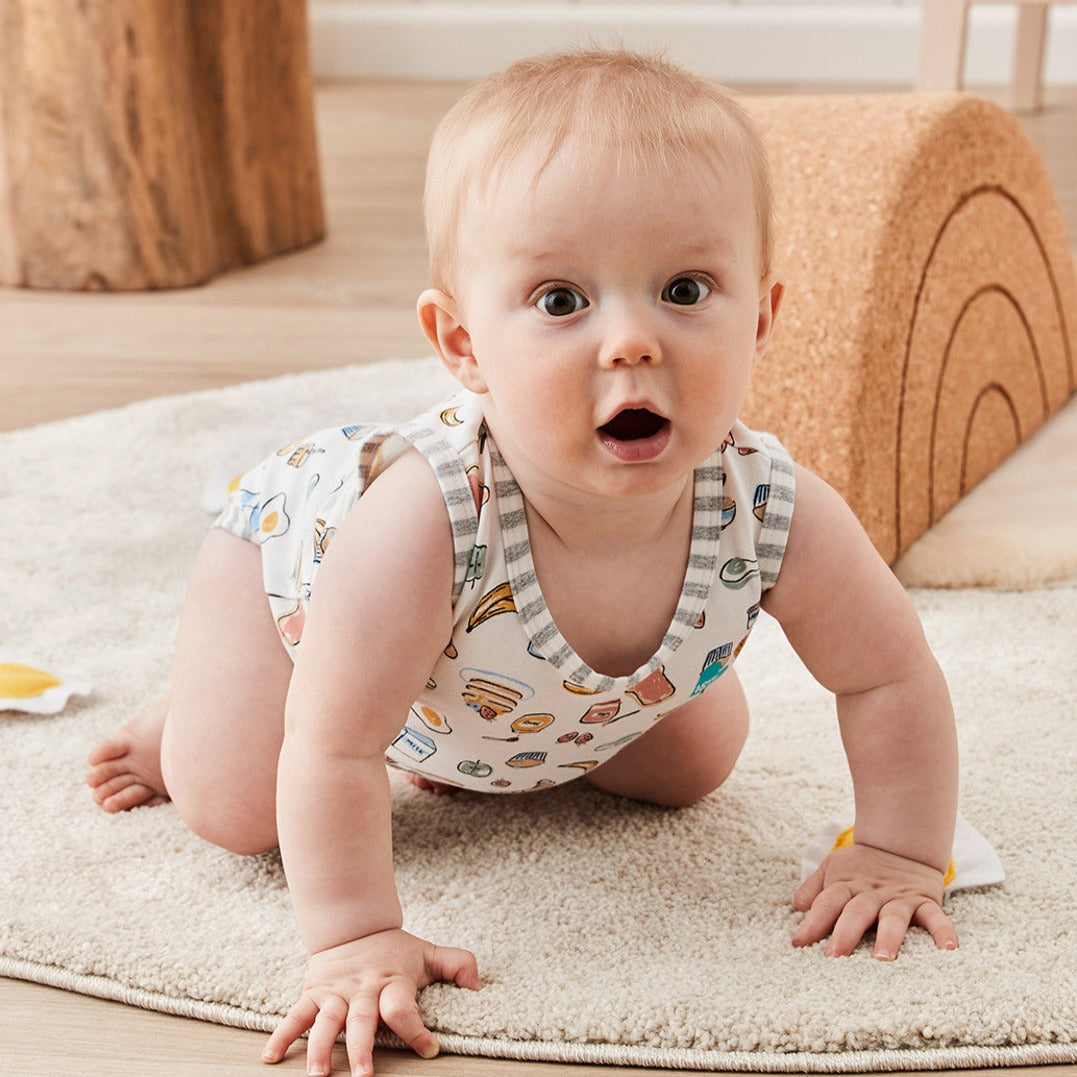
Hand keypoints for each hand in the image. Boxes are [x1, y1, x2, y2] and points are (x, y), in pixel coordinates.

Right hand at [262, 928, 479, 1075]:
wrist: (353, 924)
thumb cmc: (394, 950)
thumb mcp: (428, 953)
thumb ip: (458, 963)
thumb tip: (478, 986)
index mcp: (393, 981)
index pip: (404, 1007)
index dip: (417, 1029)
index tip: (429, 1050)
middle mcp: (363, 989)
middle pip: (362, 1018)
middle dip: (363, 1047)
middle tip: (365, 1076)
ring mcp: (335, 993)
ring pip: (327, 1021)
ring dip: (321, 1048)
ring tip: (318, 1075)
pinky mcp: (313, 994)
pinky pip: (295, 1015)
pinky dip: (282, 1035)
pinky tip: (271, 1058)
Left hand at [792, 843, 958, 959]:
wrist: (900, 842)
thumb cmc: (861, 866)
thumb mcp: (832, 869)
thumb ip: (813, 890)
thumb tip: (796, 907)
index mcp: (846, 885)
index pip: (826, 903)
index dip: (811, 922)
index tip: (799, 944)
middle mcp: (871, 892)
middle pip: (856, 912)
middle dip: (845, 933)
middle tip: (835, 956)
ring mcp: (899, 897)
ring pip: (893, 917)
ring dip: (888, 937)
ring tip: (882, 958)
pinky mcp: (925, 901)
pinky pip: (936, 917)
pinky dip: (943, 932)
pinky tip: (947, 950)